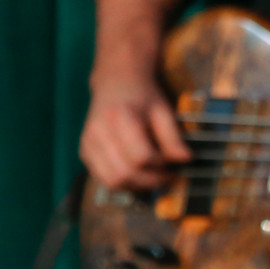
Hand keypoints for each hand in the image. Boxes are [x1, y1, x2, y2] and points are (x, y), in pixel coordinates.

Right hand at [80, 72, 190, 191]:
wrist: (115, 83)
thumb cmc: (142, 97)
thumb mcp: (163, 110)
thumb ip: (173, 136)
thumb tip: (185, 160)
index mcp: (118, 117)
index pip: (141, 157)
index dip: (160, 165)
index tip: (172, 163)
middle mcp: (98, 132)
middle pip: (125, 173)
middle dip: (151, 180)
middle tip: (167, 176)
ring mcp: (88, 144)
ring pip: (113, 181)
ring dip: (137, 185)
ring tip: (153, 177)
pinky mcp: (84, 153)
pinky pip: (104, 179)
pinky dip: (124, 183)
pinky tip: (138, 174)